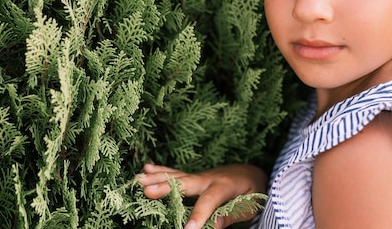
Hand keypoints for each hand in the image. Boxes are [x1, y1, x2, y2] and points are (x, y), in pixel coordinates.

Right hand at [137, 163, 267, 228]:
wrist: (252, 174)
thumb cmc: (252, 192)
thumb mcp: (250, 206)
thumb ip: (232, 215)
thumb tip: (215, 224)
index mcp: (224, 186)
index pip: (208, 202)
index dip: (197, 216)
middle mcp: (208, 178)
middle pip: (185, 183)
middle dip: (165, 187)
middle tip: (147, 191)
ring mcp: (200, 176)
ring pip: (176, 176)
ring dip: (157, 177)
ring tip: (139, 179)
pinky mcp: (195, 177)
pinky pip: (176, 173)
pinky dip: (161, 170)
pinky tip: (146, 167)